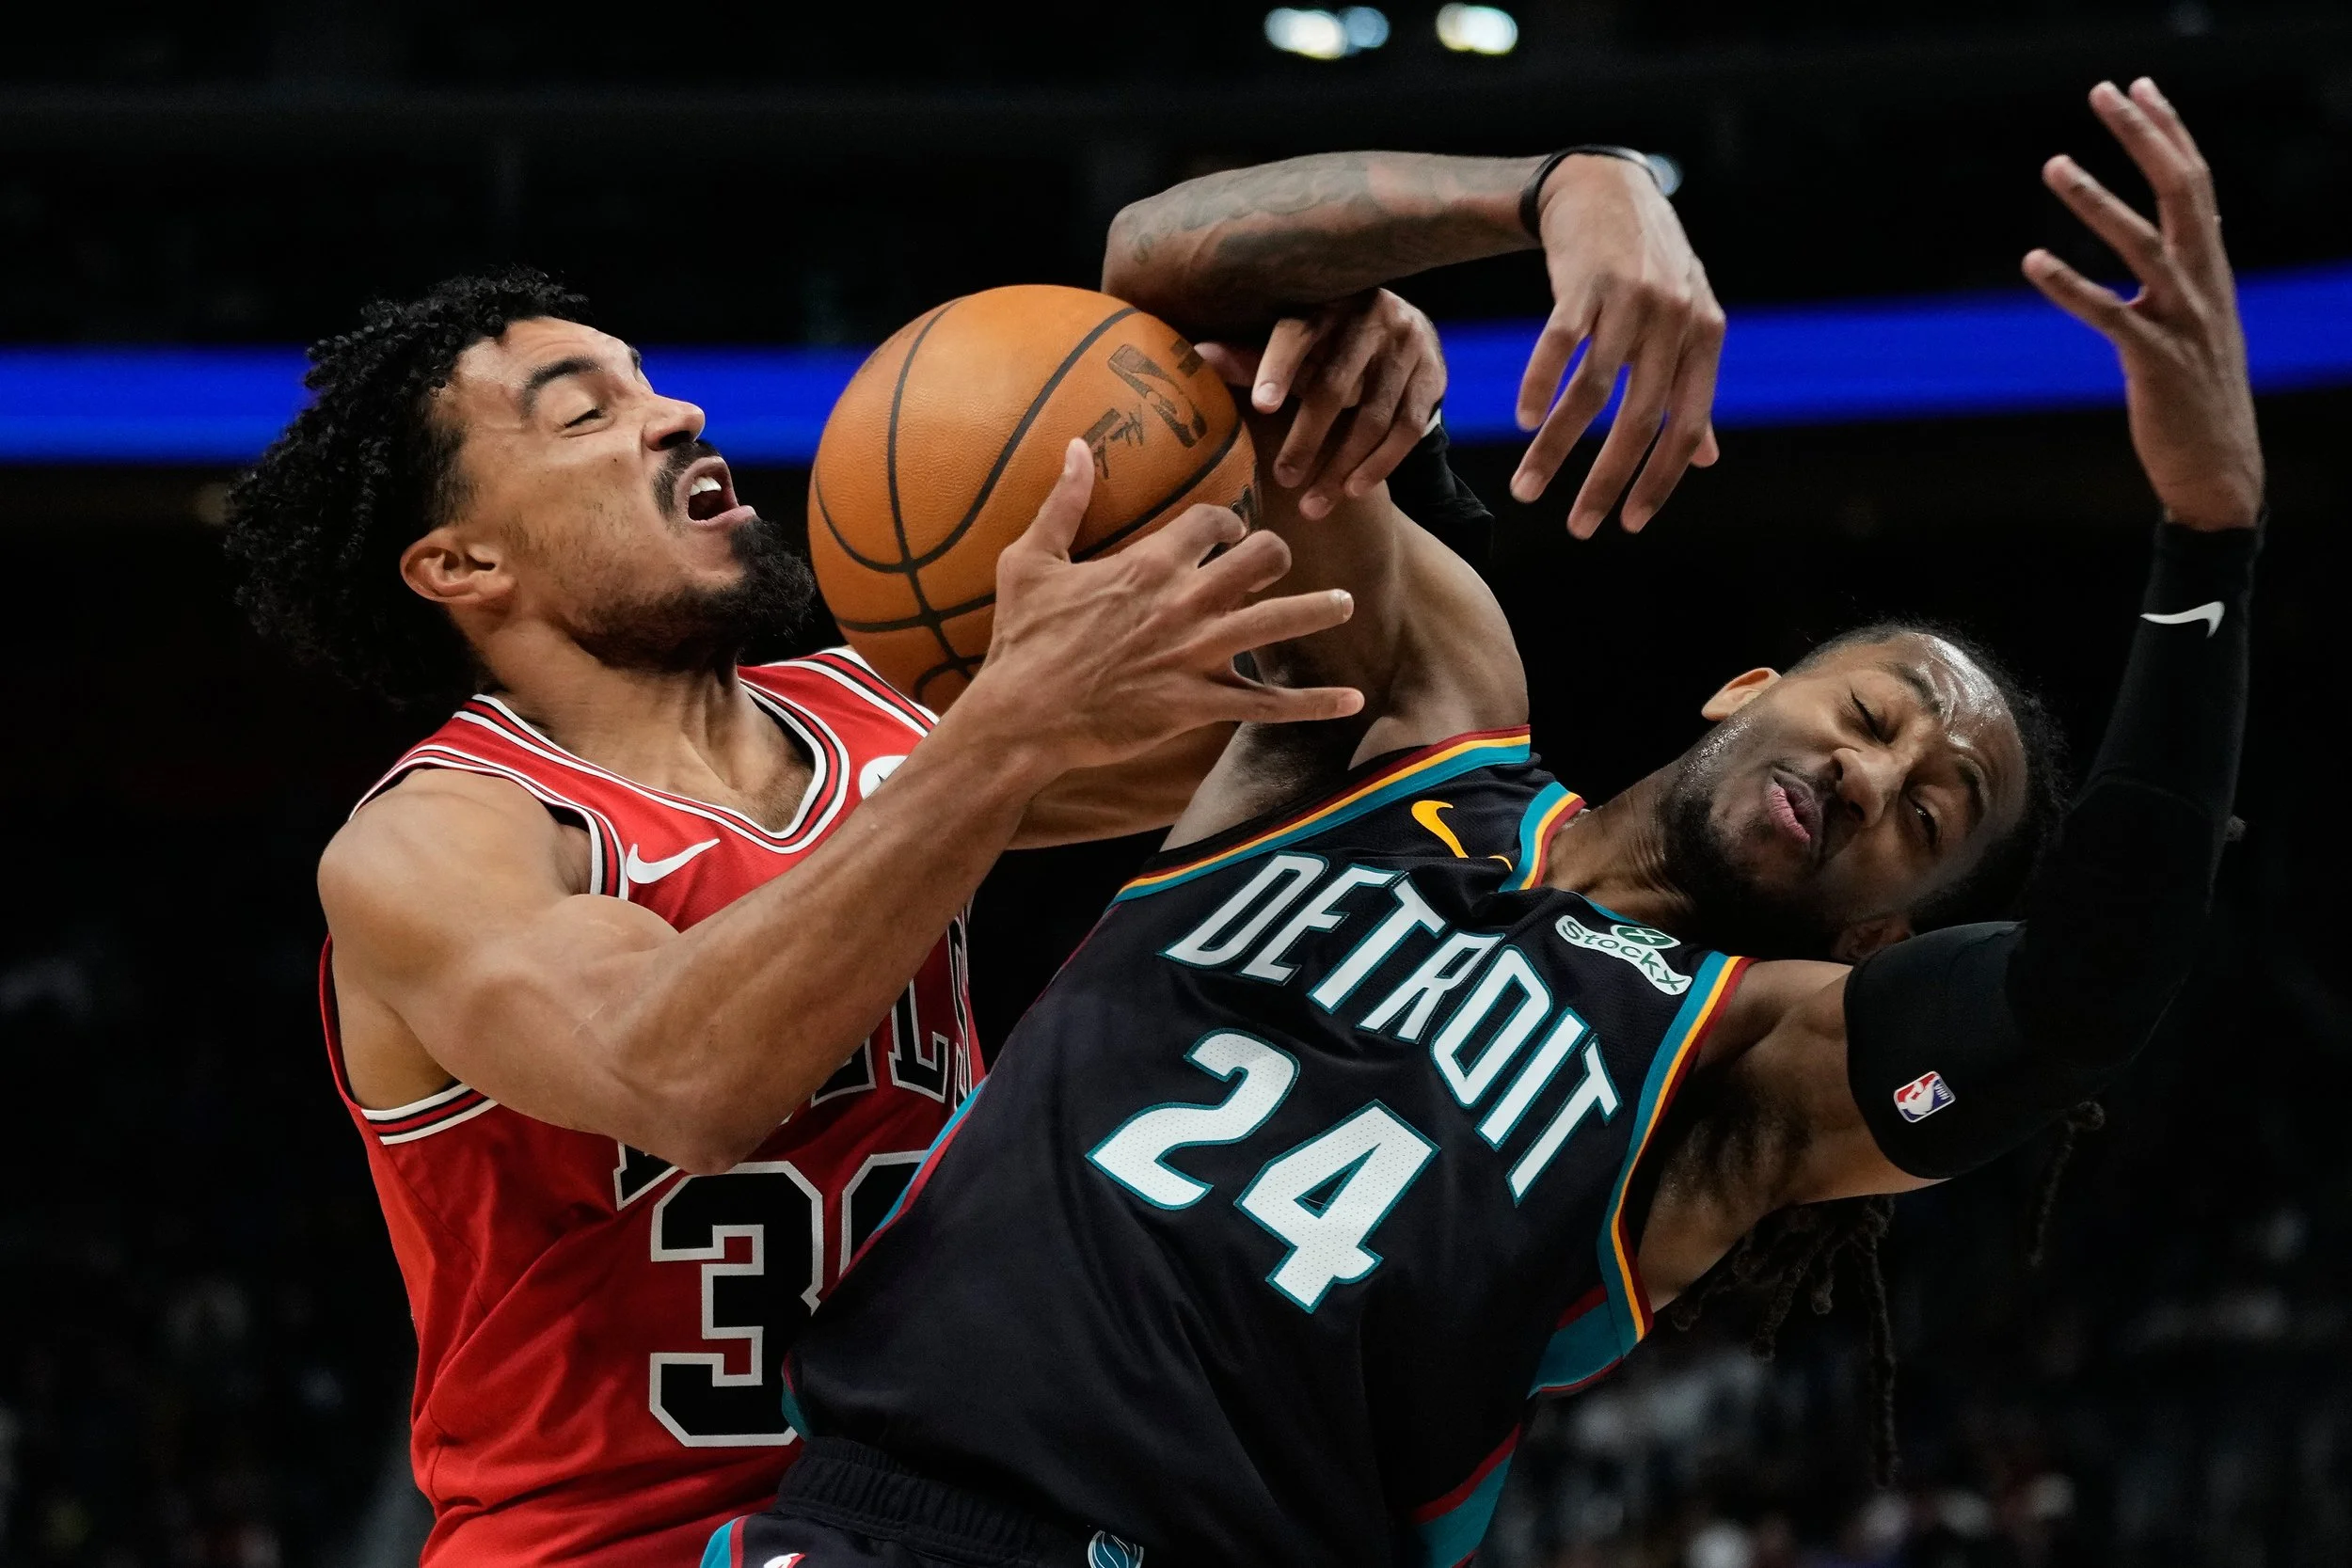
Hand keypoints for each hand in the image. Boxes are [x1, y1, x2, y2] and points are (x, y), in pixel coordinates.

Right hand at [966, 439, 1364, 774]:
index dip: (1229, 522)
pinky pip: (1268, 704)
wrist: (1023, 715)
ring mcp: (1196, 654)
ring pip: (1279, 622)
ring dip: (1317, 610)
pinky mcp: (1197, 703)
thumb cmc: (1023, 639)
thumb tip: (1076, 446)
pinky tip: (1351, 701)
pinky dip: (1312, 704)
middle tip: (1278, 565)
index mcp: (1148, 563)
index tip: (1231, 531)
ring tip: (1345, 604)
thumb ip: (1063, 502)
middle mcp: (1184, 602)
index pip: (1212, 521)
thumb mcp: (1031, 561)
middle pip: (1262, 559)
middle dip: (1275, 555)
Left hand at [1198, 289, 1446, 520]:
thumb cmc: (1327, 342)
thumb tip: (1197, 356)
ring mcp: (1406, 346)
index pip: (1297, 334)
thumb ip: (1250, 356)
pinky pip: (1408, 429)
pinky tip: (1353, 491)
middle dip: (1307, 440)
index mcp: (1323, 304)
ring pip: (1374, 416)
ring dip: (1341, 466)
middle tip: (1283, 480)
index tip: (1261, 407)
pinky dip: (1380, 465)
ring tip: (1313, 505)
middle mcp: (1369, 318)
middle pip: (1336, 386)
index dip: (1277, 369)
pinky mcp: (1432, 375)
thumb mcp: (1291, 345)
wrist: (1401, 330)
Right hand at [1515, 153, 1725, 536]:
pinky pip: (1560, 346)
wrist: (1606, 187)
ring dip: (1556, 449)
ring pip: (1591, 392)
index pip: (1686, 428)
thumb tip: (1705, 458)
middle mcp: (1673, 320)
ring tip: (1527, 488)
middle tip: (1578, 528)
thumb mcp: (1686, 321)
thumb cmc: (1649, 265)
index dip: (1658, 482)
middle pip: (1638, 421)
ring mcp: (1629, 300)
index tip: (1627, 524)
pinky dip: (1539, 387)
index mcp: (1705, 338)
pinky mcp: (1583, 282)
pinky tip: (1524, 421)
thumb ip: (1692, 389)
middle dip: (1604, 482)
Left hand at [2024, 79, 2263, 531]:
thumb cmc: (2200, 394)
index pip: (2196, 181)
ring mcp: (2182, 321)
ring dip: (2096, 200)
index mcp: (2212, 269)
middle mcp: (2204, 284)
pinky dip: (2070, 286)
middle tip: (2103, 91)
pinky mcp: (2153, 362)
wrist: (2219, 468)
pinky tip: (2032, 261)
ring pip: (2142, 245)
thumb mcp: (2205, 318)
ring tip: (2053, 161)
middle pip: (2180, 191)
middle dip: (2142, 136)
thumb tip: (2195, 227)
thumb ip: (2197, 270)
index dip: (2168, 130)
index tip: (2138, 84)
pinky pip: (2108, 316)